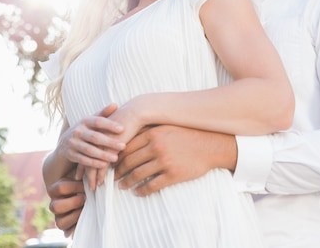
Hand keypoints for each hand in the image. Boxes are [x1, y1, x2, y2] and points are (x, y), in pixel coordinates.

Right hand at [47, 177, 84, 236]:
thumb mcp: (83, 175)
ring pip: (60, 222)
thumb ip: (83, 173)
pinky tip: (85, 217)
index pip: (60, 188)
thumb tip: (89, 169)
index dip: (75, 187)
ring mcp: (58, 216)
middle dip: (74, 203)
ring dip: (76, 215)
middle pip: (56, 207)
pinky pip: (67, 232)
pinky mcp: (65, 226)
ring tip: (85, 208)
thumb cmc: (85, 182)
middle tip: (85, 198)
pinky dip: (76, 225)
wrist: (89, 193)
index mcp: (56, 189)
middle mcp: (54, 203)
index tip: (86, 185)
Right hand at [59, 103, 125, 171]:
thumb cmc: (85, 129)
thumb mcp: (91, 120)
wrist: (64, 142)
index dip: (110, 125)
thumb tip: (115, 104)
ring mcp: (73, 143)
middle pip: (95, 137)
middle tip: (123, 146)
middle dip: (109, 142)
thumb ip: (103, 113)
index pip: (98, 121)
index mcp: (84, 121)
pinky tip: (104, 165)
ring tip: (115, 158)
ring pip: (89, 150)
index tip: (122, 129)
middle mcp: (77, 131)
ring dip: (103, 155)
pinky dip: (94, 163)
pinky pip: (83, 160)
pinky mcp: (71, 155)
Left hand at [114, 125, 236, 195]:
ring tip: (122, 185)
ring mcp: (164, 161)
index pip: (126, 146)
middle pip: (129, 161)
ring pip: (137, 175)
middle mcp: (156, 146)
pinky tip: (137, 192)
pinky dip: (141, 191)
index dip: (116, 156)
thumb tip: (128, 138)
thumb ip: (148, 131)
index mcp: (153, 133)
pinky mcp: (172, 174)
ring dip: (127, 182)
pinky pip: (151, 186)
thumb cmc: (186, 134)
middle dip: (118, 171)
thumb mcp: (166, 127)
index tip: (110, 162)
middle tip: (112, 176)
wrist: (209, 144)